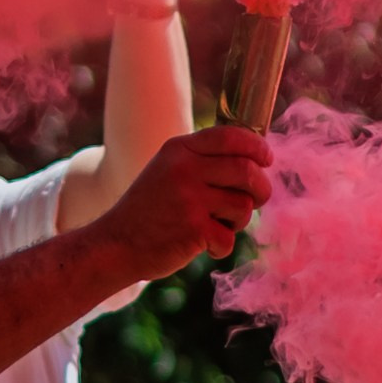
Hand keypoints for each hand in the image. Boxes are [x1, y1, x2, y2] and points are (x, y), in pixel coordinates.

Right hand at [94, 124, 270, 275]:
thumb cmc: (149, 210)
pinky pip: (229, 238)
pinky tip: (203, 246)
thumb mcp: (167, 171)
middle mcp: (184, 169)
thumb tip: (253, 162)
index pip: (230, 136)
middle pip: (247, 170)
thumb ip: (202, 162)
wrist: (115, 245)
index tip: (266, 159)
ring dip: (239, 220)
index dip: (256, 146)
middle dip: (260, 189)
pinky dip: (221, 246)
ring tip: (219, 226)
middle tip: (256, 200)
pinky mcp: (194, 229)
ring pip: (243, 205)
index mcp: (179, 149)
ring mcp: (189, 198)